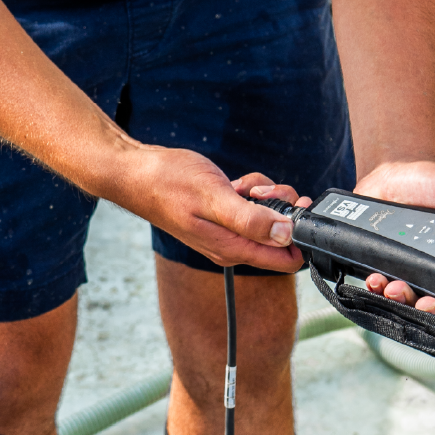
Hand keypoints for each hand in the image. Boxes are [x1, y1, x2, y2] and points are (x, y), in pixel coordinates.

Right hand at [117, 151, 306, 270]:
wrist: (135, 173)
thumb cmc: (168, 183)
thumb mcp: (215, 198)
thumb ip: (251, 220)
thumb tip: (286, 235)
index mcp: (231, 249)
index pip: (285, 260)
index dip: (299, 234)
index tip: (294, 208)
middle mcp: (231, 246)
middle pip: (280, 237)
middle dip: (281, 209)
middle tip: (261, 191)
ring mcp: (226, 232)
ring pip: (267, 218)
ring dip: (265, 197)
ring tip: (242, 186)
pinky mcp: (221, 217)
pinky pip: (251, 208)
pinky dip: (251, 192)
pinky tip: (234, 184)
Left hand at [355, 160, 434, 328]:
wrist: (390, 174)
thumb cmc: (434, 185)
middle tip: (428, 303)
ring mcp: (414, 279)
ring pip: (412, 313)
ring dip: (404, 304)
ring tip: (396, 287)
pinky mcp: (386, 273)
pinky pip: (382, 296)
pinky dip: (378, 291)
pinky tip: (377, 279)